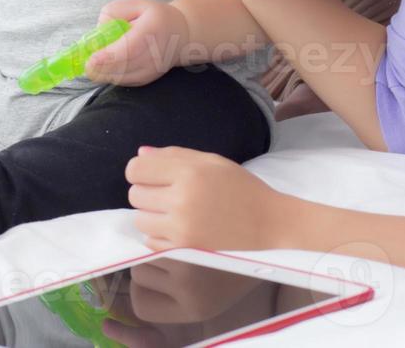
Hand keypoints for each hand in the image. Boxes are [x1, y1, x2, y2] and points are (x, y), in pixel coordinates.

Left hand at [85, 0, 189, 86]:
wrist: (181, 35)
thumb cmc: (154, 17)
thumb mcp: (136, 4)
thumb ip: (114, 12)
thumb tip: (99, 29)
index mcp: (151, 31)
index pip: (129, 49)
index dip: (108, 56)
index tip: (92, 59)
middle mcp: (154, 54)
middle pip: (122, 67)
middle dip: (99, 68)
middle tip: (86, 63)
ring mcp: (151, 70)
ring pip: (120, 78)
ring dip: (103, 72)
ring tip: (97, 61)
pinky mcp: (145, 79)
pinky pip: (122, 81)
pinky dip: (110, 75)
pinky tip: (107, 66)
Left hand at [126, 146, 287, 251]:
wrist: (269, 224)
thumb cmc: (242, 188)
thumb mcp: (212, 162)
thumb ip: (174, 156)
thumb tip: (140, 154)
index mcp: (189, 172)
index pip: (136, 169)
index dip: (141, 171)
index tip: (153, 175)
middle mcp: (182, 199)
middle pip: (135, 194)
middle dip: (147, 192)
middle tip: (167, 193)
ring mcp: (182, 228)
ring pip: (139, 219)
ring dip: (150, 214)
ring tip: (172, 211)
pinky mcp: (184, 250)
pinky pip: (150, 241)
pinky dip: (158, 234)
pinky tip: (176, 228)